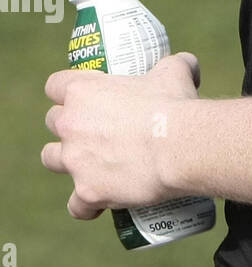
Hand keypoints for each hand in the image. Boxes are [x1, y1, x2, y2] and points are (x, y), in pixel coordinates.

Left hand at [42, 53, 200, 217]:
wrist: (181, 147)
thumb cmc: (175, 105)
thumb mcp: (175, 72)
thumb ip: (174, 64)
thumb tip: (186, 62)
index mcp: (84, 91)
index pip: (55, 85)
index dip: (68, 89)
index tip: (86, 95)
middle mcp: (70, 125)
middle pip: (52, 121)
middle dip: (69, 124)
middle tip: (96, 127)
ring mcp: (75, 161)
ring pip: (51, 159)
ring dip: (67, 160)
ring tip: (90, 163)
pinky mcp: (87, 192)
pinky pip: (76, 204)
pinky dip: (87, 204)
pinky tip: (100, 203)